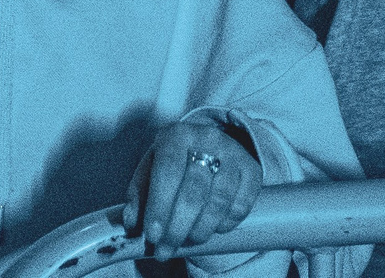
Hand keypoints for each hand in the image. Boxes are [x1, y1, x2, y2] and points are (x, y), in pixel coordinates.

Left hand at [120, 117, 260, 258]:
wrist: (209, 146)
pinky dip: (226, 223)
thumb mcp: (151, 169)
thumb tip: (132, 223)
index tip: (153, 235)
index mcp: (176, 135)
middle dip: (178, 227)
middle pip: (194, 190)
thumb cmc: (173, 163)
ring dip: (201, 229)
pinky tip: (213, 227)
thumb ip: (138, 194)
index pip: (168, 172)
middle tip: (166, 249)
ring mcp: (233, 153)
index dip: (160, 206)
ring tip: (189, 240)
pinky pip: (241, 205)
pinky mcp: (252, 170)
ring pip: (219, 200)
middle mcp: (207, 138)